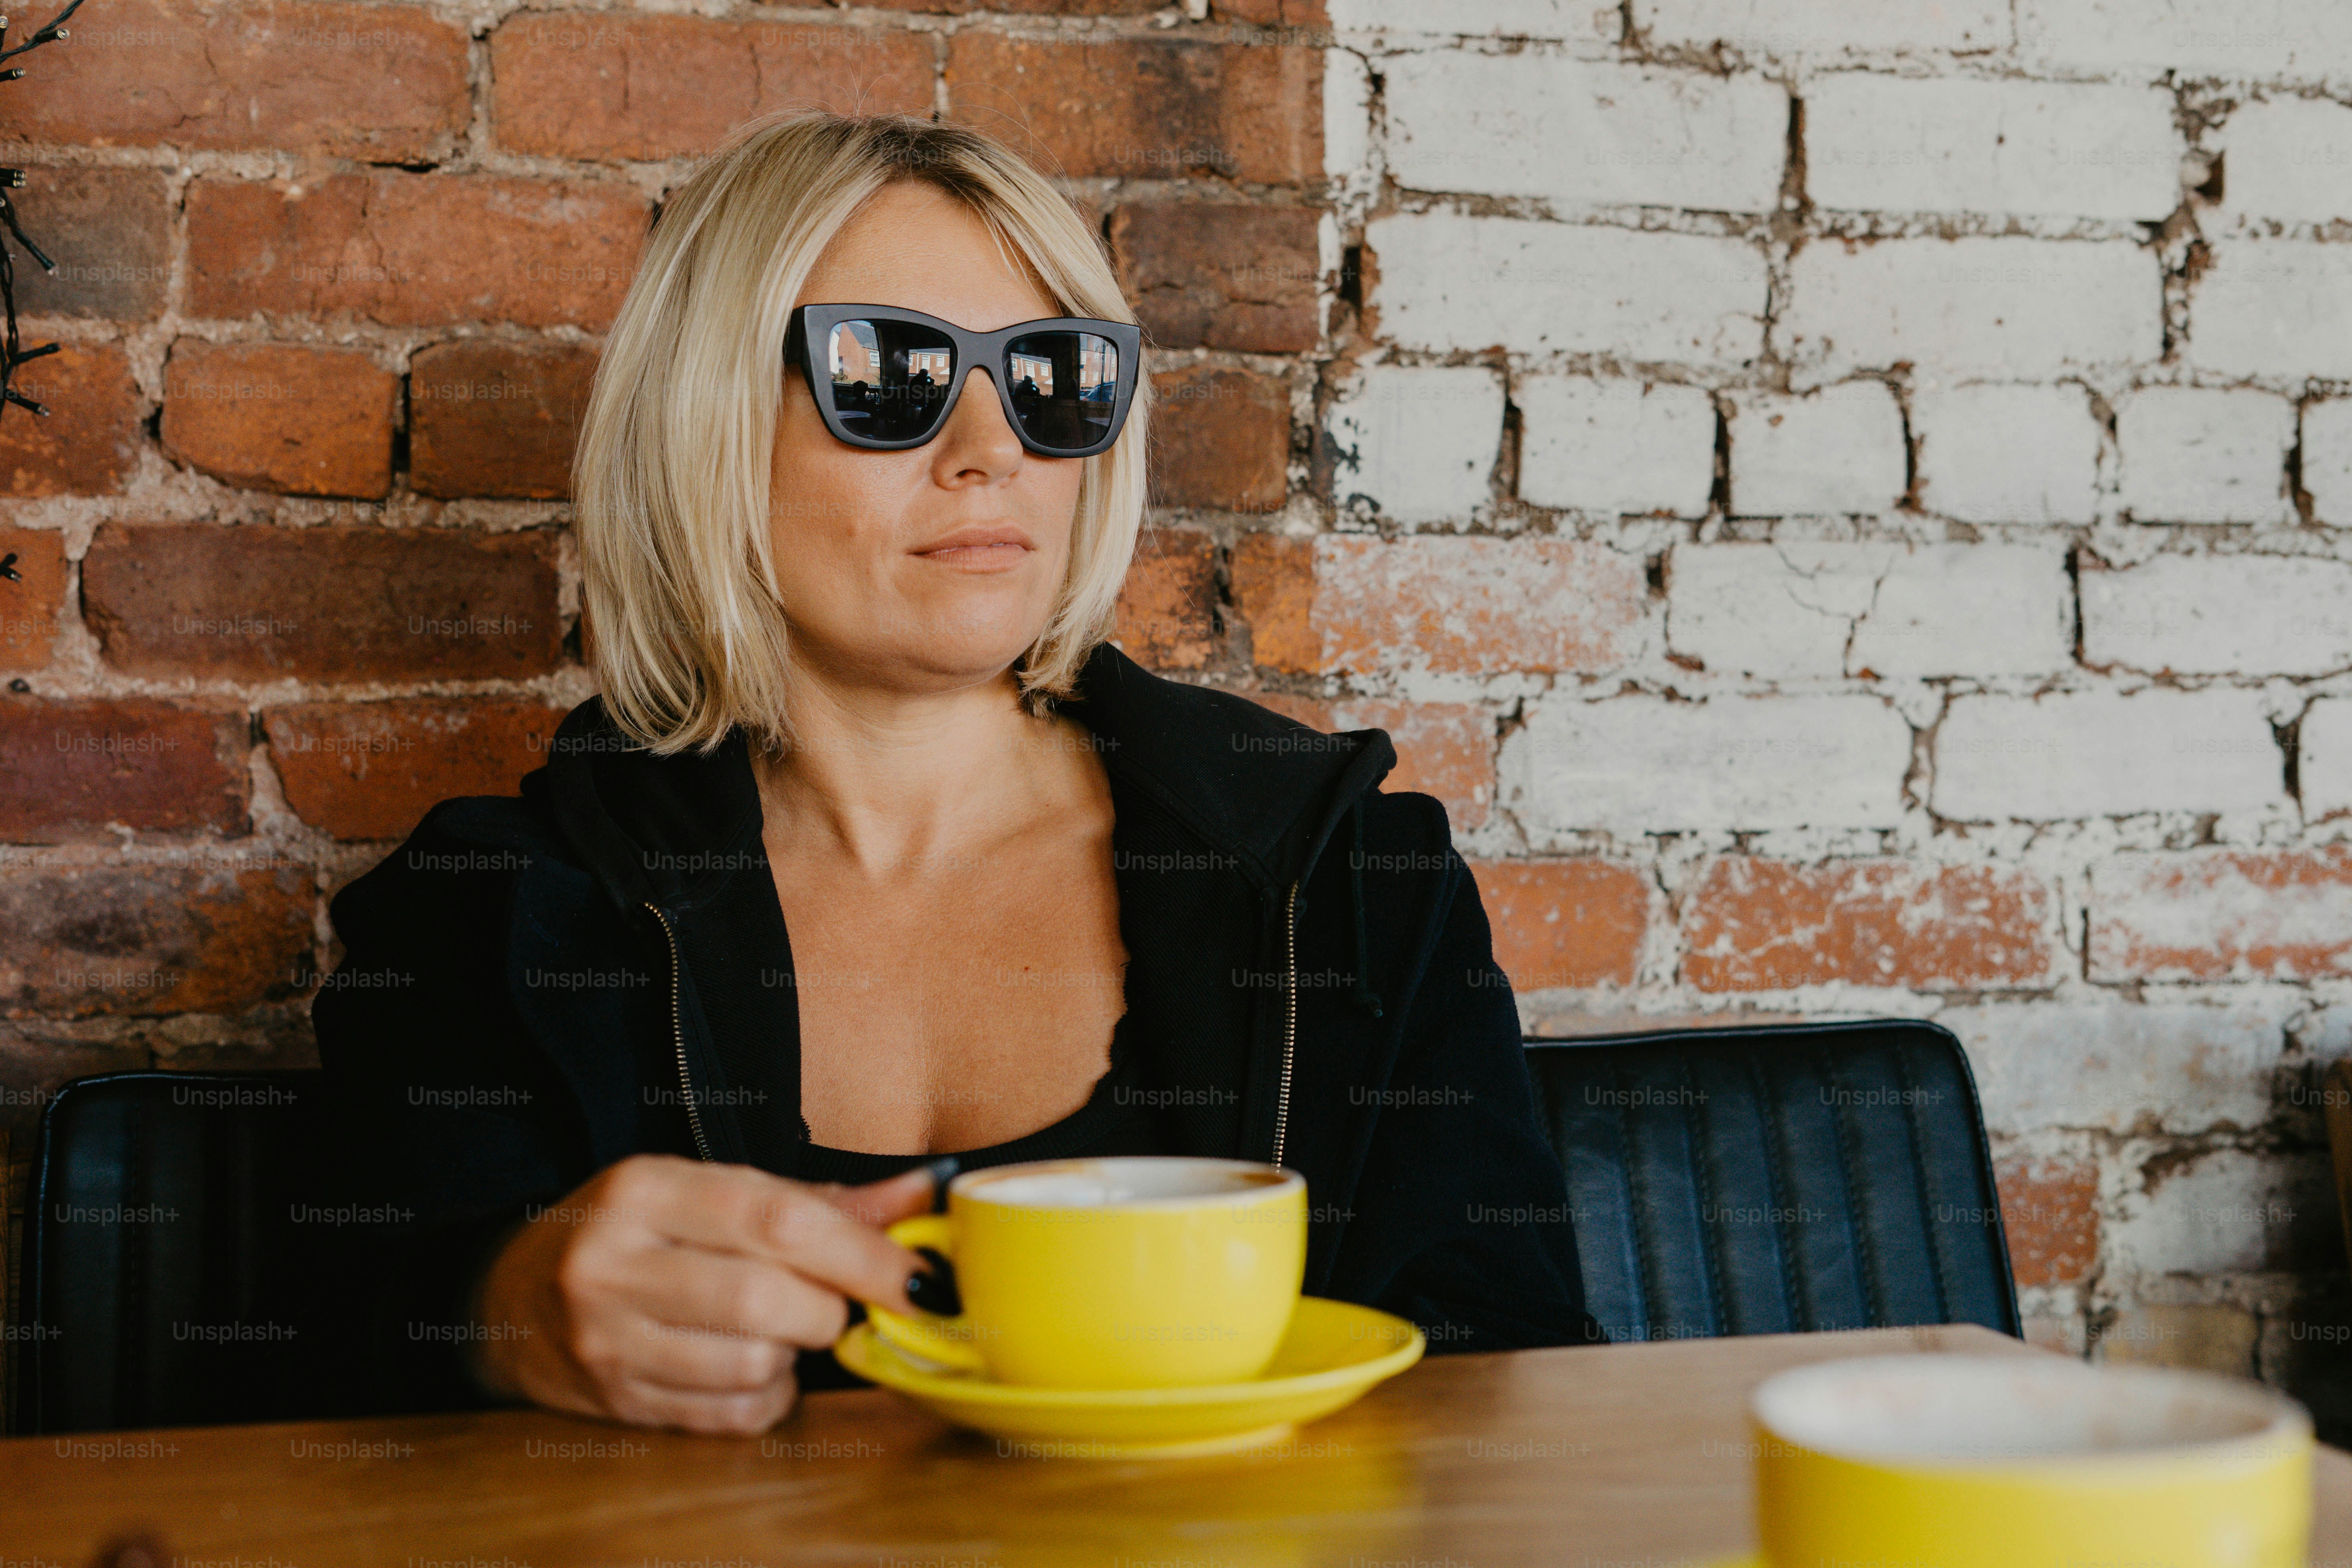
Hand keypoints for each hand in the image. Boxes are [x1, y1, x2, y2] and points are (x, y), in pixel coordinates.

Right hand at [467, 1154, 939, 1432]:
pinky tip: (748, 1366)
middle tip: (832, 1299)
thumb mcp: (712, 1193)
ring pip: (752, 1364)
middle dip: (828, 1308)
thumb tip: (926, 1194)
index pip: (777, 1220)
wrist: (514, 1297)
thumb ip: (821, 1201)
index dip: (864, 1253)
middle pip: (767, 1300)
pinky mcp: (615, 1402)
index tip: (921, 1278)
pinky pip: (731, 1415)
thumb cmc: (641, 1234)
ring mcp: (606, 1340)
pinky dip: (765, 1394)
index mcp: (645, 1189)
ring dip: (793, 1353)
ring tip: (776, 1326)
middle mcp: (614, 1263)